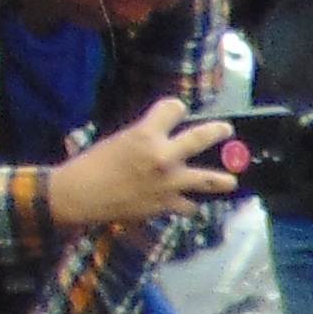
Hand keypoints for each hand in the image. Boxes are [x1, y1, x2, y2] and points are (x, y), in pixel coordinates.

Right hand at [53, 97, 233, 230]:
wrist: (81, 195)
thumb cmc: (94, 164)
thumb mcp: (121, 140)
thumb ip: (147, 137)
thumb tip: (165, 138)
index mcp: (146, 134)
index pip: (174, 109)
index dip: (176, 107)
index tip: (179, 109)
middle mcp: (162, 156)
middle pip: (200, 138)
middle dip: (217, 131)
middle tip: (226, 129)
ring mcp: (168, 183)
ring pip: (207, 180)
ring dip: (222, 180)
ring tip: (231, 181)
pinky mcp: (166, 205)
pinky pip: (188, 206)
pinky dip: (190, 205)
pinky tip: (192, 204)